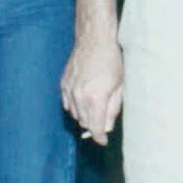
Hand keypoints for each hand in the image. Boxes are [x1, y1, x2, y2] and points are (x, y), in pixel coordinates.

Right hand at [61, 28, 123, 146]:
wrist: (94, 41)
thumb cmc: (112, 61)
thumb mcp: (120, 86)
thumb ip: (113, 108)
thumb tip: (107, 126)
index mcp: (95, 99)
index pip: (95, 127)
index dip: (99, 137)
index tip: (103, 141)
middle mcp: (79, 97)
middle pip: (84, 122)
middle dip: (94, 126)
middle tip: (104, 123)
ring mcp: (68, 90)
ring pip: (75, 114)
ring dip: (85, 115)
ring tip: (97, 107)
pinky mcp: (63, 84)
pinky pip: (67, 104)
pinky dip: (75, 106)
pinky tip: (85, 100)